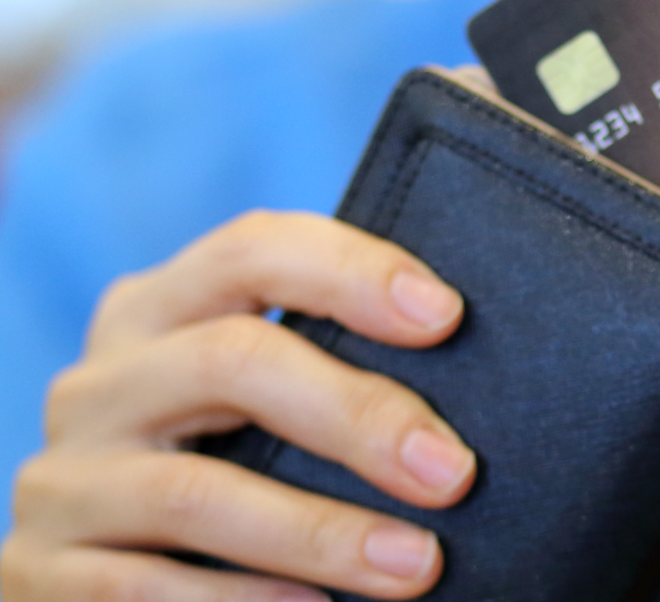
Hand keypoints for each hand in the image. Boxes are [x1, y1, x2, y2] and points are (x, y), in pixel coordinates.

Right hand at [1, 211, 474, 600]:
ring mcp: (62, 476)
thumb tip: (458, 372)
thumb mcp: (255, 396)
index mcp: (160, 309)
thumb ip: (319, 365)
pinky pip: (141, 590)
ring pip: (194, 492)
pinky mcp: (40, 572)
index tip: (445, 315)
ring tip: (416, 563)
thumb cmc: (222, 461)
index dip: (352, 271)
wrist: (104, 572)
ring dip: (319, 533)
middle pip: (231, 361)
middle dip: (356, 414)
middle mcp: (101, 380)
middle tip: (452, 471)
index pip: (255, 250)